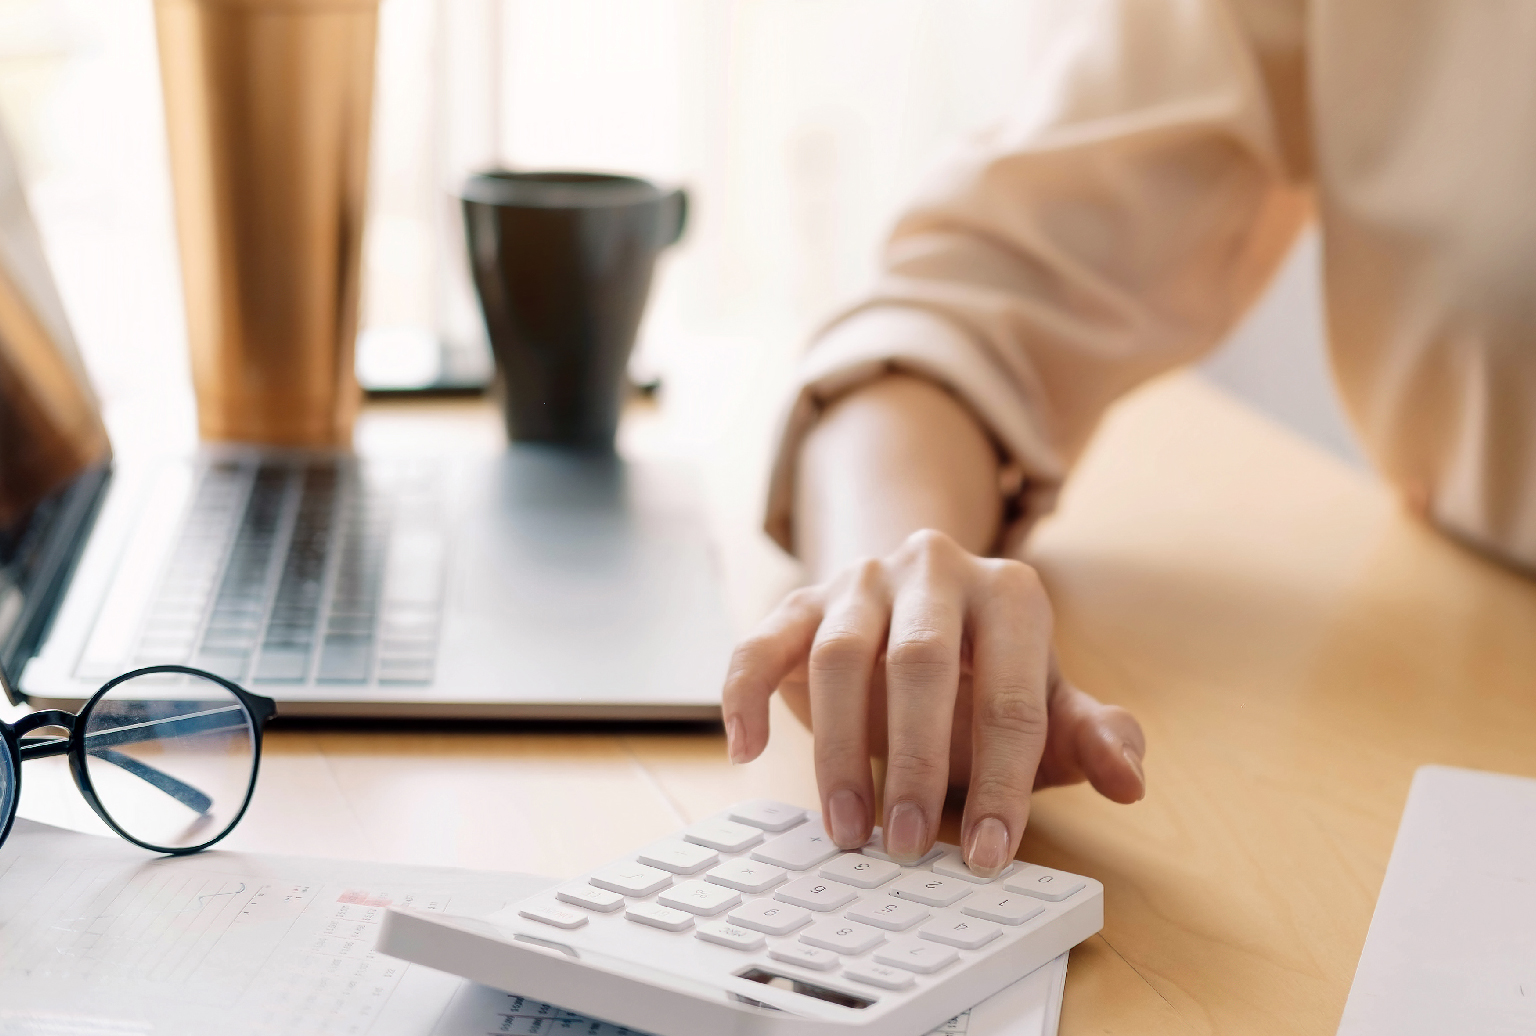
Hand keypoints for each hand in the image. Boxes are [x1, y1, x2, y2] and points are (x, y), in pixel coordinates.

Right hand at [722, 529, 1144, 876]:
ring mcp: (861, 581)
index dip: (1005, 780)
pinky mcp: (800, 601)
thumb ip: (1094, 738)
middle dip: (915, 764)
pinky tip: (747, 751)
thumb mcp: (1052, 708)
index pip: (1012, 692)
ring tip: (849, 831)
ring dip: (840, 751)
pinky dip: (746, 694)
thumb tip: (1130, 781)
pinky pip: (761, 640)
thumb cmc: (991, 678)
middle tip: (910, 847)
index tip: (991, 854)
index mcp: (1010, 593)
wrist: (920, 614)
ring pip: (838, 655)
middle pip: (918, 663)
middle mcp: (934, 570)